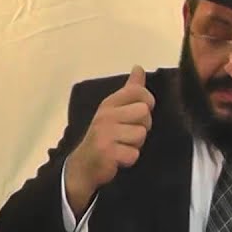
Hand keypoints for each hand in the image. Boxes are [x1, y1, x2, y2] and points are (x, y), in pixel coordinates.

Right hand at [65, 65, 154, 212]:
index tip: (138, 112)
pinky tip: (118, 157)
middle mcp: (106, 115)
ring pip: (141, 134)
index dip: (147, 102)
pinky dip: (129, 159)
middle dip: (142, 126)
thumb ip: (130, 90)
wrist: (84, 164)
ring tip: (122, 145)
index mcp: (110, 103)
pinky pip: (134, 154)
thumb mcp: (115, 109)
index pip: (138, 91)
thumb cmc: (105, 135)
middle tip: (128, 133)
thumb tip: (139, 67)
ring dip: (135, 144)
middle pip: (144, 113)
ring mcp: (106, 133)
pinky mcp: (107, 152)